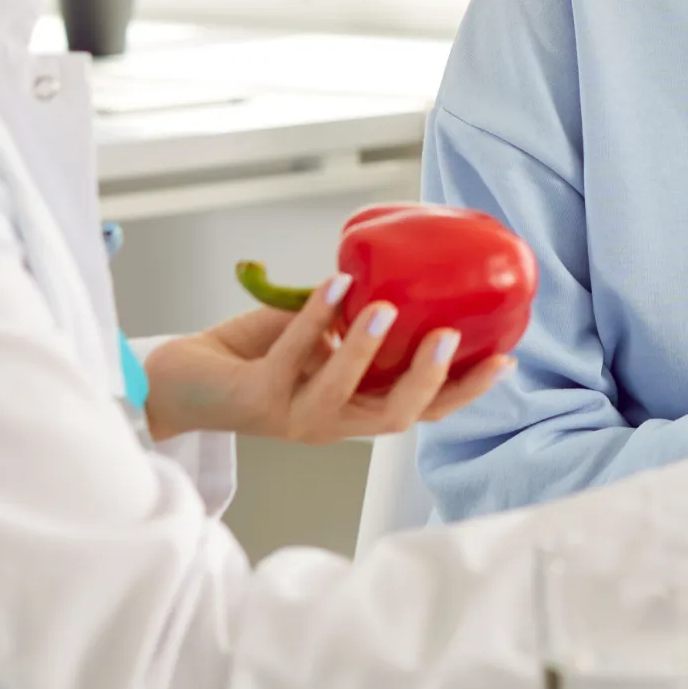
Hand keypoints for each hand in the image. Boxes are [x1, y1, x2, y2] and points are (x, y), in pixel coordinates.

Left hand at [140, 277, 513, 443]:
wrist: (183, 379)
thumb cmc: (253, 354)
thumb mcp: (316, 333)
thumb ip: (352, 314)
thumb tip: (398, 265)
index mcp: (355, 409)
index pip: (423, 410)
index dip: (466, 391)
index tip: (504, 357)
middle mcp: (332, 423)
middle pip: (397, 418)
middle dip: (430, 381)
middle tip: (452, 337)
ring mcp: (295, 416)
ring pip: (347, 396)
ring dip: (369, 349)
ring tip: (388, 308)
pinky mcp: (257, 399)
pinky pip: (294, 354)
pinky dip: (317, 315)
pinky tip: (335, 283)